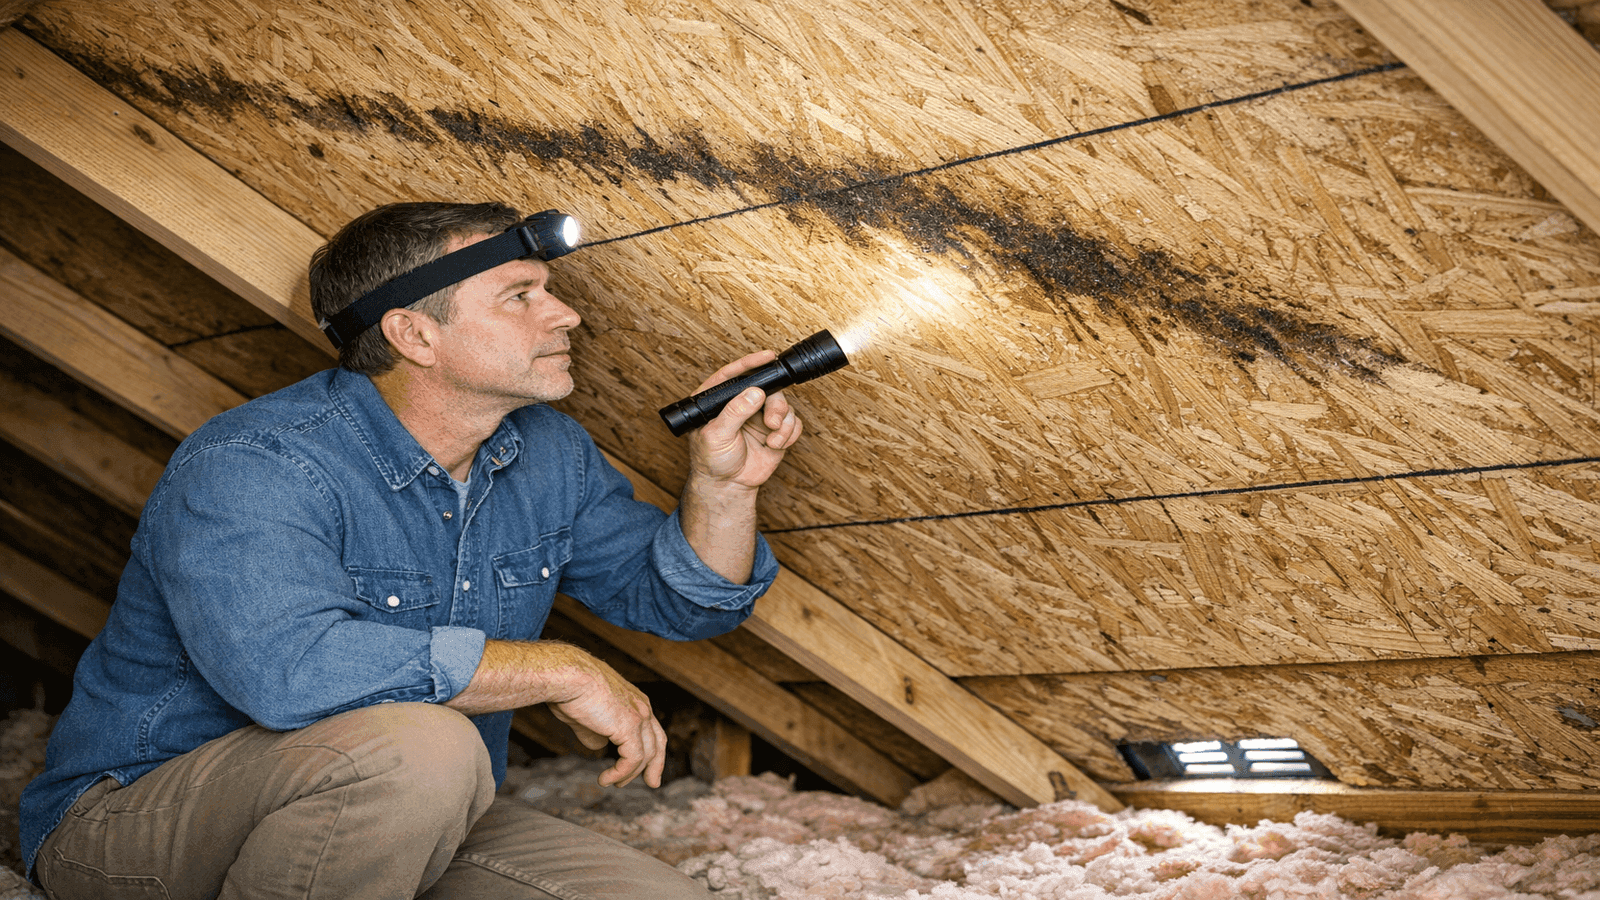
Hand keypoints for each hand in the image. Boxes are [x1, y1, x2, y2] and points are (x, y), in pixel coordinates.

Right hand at [545, 658, 666, 787]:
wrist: (568, 676)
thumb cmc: (571, 690)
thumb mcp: (585, 716)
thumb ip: (595, 732)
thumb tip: (599, 747)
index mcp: (635, 701)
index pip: (652, 730)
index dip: (652, 751)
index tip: (647, 769)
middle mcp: (642, 707)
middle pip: (658, 742)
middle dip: (655, 766)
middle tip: (652, 784)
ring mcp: (639, 716)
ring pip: (645, 755)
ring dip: (629, 774)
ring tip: (612, 784)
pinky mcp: (630, 726)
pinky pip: (632, 759)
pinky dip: (620, 773)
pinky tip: (605, 779)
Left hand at [686, 351, 804, 490]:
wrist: (728, 486)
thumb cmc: (712, 461)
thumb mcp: (716, 435)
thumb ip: (734, 413)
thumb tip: (754, 393)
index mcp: (719, 400)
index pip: (734, 374)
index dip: (751, 363)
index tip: (767, 357)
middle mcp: (740, 404)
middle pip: (767, 388)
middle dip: (775, 404)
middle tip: (772, 422)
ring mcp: (759, 416)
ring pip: (783, 404)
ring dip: (783, 422)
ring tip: (773, 438)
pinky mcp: (775, 431)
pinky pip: (793, 422)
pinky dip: (790, 433)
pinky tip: (776, 444)